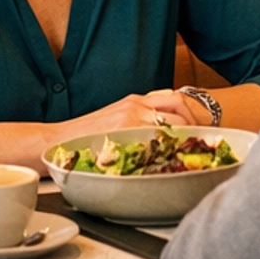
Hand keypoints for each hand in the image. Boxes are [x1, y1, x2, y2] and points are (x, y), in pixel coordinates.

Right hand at [35, 88, 205, 164]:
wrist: (54, 142)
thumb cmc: (83, 138)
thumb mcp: (114, 121)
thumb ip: (137, 122)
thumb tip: (162, 135)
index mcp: (136, 100)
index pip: (176, 98)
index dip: (193, 113)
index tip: (201, 128)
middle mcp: (136, 104)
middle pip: (181, 108)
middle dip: (197, 125)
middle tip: (205, 143)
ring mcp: (131, 117)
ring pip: (174, 122)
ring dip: (188, 136)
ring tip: (195, 152)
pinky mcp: (124, 131)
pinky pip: (157, 138)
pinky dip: (170, 148)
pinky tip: (175, 159)